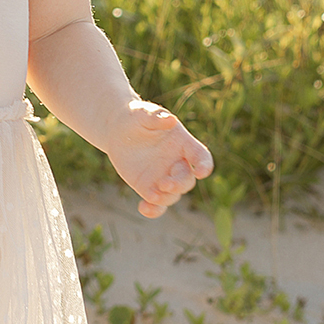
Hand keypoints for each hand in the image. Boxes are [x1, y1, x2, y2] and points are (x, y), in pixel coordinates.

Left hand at [103, 102, 212, 218]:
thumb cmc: (136, 117)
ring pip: (173, 195)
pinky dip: (153, 210)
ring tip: (152, 195)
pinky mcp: (149, 188)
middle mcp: (177, 164)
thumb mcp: (143, 112)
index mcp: (183, 144)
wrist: (118, 130)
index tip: (201, 172)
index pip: (201, 157)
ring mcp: (164, 178)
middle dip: (178, 184)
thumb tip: (170, 119)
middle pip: (187, 181)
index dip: (204, 165)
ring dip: (165, 198)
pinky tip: (143, 208)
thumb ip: (156, 116)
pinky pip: (156, 205)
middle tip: (164, 183)